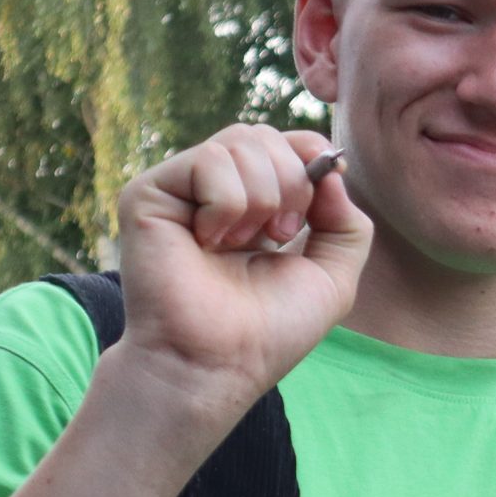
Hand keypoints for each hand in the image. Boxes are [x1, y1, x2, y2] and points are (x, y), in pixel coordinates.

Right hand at [97, 124, 371, 452]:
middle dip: (292, 183)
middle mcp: (214, 190)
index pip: (286, 142)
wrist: (219, 362)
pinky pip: (209, 161)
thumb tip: (332, 168)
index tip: (319, 206)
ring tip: (243, 245)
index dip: (311, 158)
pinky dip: (228, 205)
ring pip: (240, 141)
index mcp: (255, 203)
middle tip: (280, 237)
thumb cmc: (269, 329)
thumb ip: (347, 223)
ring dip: (262, 199)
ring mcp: (180, 189)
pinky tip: (211, 242)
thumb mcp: (333, 277)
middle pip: (264, 134)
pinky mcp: (149, 192)